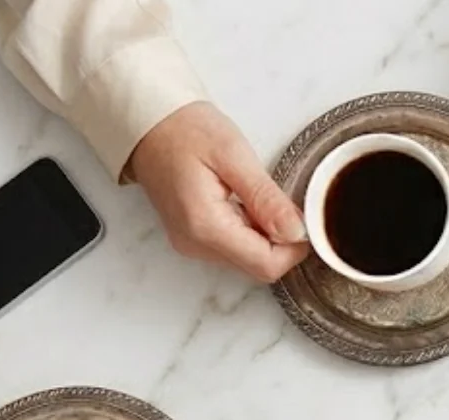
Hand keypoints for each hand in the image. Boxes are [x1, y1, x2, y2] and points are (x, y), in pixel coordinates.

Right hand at [128, 102, 309, 282]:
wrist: (148, 124)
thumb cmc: (185, 131)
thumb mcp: (234, 155)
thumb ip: (266, 198)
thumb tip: (296, 232)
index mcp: (205, 226)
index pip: (267, 264)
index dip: (294, 246)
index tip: (300, 217)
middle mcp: (196, 244)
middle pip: (259, 266)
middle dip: (281, 240)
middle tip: (278, 200)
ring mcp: (192, 244)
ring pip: (249, 259)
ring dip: (266, 234)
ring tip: (255, 195)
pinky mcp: (193, 239)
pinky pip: (235, 247)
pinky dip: (251, 230)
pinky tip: (244, 202)